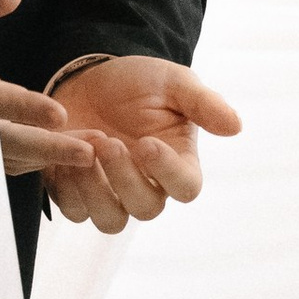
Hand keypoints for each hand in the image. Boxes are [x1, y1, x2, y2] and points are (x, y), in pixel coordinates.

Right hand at [0, 70, 103, 184]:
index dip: (23, 108)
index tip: (60, 115)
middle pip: (2, 141)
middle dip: (45, 149)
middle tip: (86, 153)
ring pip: (8, 156)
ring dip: (49, 155)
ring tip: (92, 148)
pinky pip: (8, 158)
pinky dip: (38, 157)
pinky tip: (72, 148)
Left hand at [45, 58, 242, 231]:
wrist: (90, 77)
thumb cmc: (138, 82)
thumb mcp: (172, 82)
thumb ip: (202, 103)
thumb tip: (235, 126)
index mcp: (177, 162)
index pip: (186, 187)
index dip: (168, 173)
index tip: (148, 143)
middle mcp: (148, 185)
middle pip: (146, 209)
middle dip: (125, 179)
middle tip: (108, 142)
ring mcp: (112, 194)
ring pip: (110, 220)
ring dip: (95, 190)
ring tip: (84, 151)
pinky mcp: (78, 192)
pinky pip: (74, 209)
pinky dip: (68, 187)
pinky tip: (63, 156)